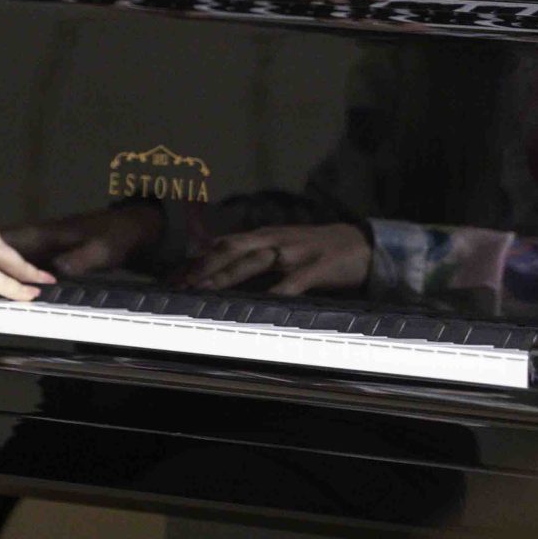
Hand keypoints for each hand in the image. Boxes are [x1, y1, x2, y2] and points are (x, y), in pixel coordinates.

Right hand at [4, 204, 161, 276]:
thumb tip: (53, 276)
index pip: (11, 240)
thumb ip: (76, 262)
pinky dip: (19, 271)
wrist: (136, 227)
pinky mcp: (56, 251)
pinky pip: (30, 261)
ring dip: (0, 265)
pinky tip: (12, 282)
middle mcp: (43, 235)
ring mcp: (49, 243)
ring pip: (17, 254)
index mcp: (48, 233)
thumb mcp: (100, 252)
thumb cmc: (117, 236)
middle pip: (8, 247)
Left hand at [182, 223, 369, 295]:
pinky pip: (293, 282)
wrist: (362, 244)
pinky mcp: (316, 268)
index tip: (175, 276)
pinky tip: (263, 302)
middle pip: (232, 248)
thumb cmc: (317, 249)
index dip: (198, 258)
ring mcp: (295, 253)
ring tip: (206, 289)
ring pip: (254, 261)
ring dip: (227, 275)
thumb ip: (257, 257)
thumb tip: (223, 273)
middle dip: (204, 265)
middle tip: (181, 284)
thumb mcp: (283, 247)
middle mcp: (275, 240)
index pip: (223, 244)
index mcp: (265, 235)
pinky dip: (276, 291)